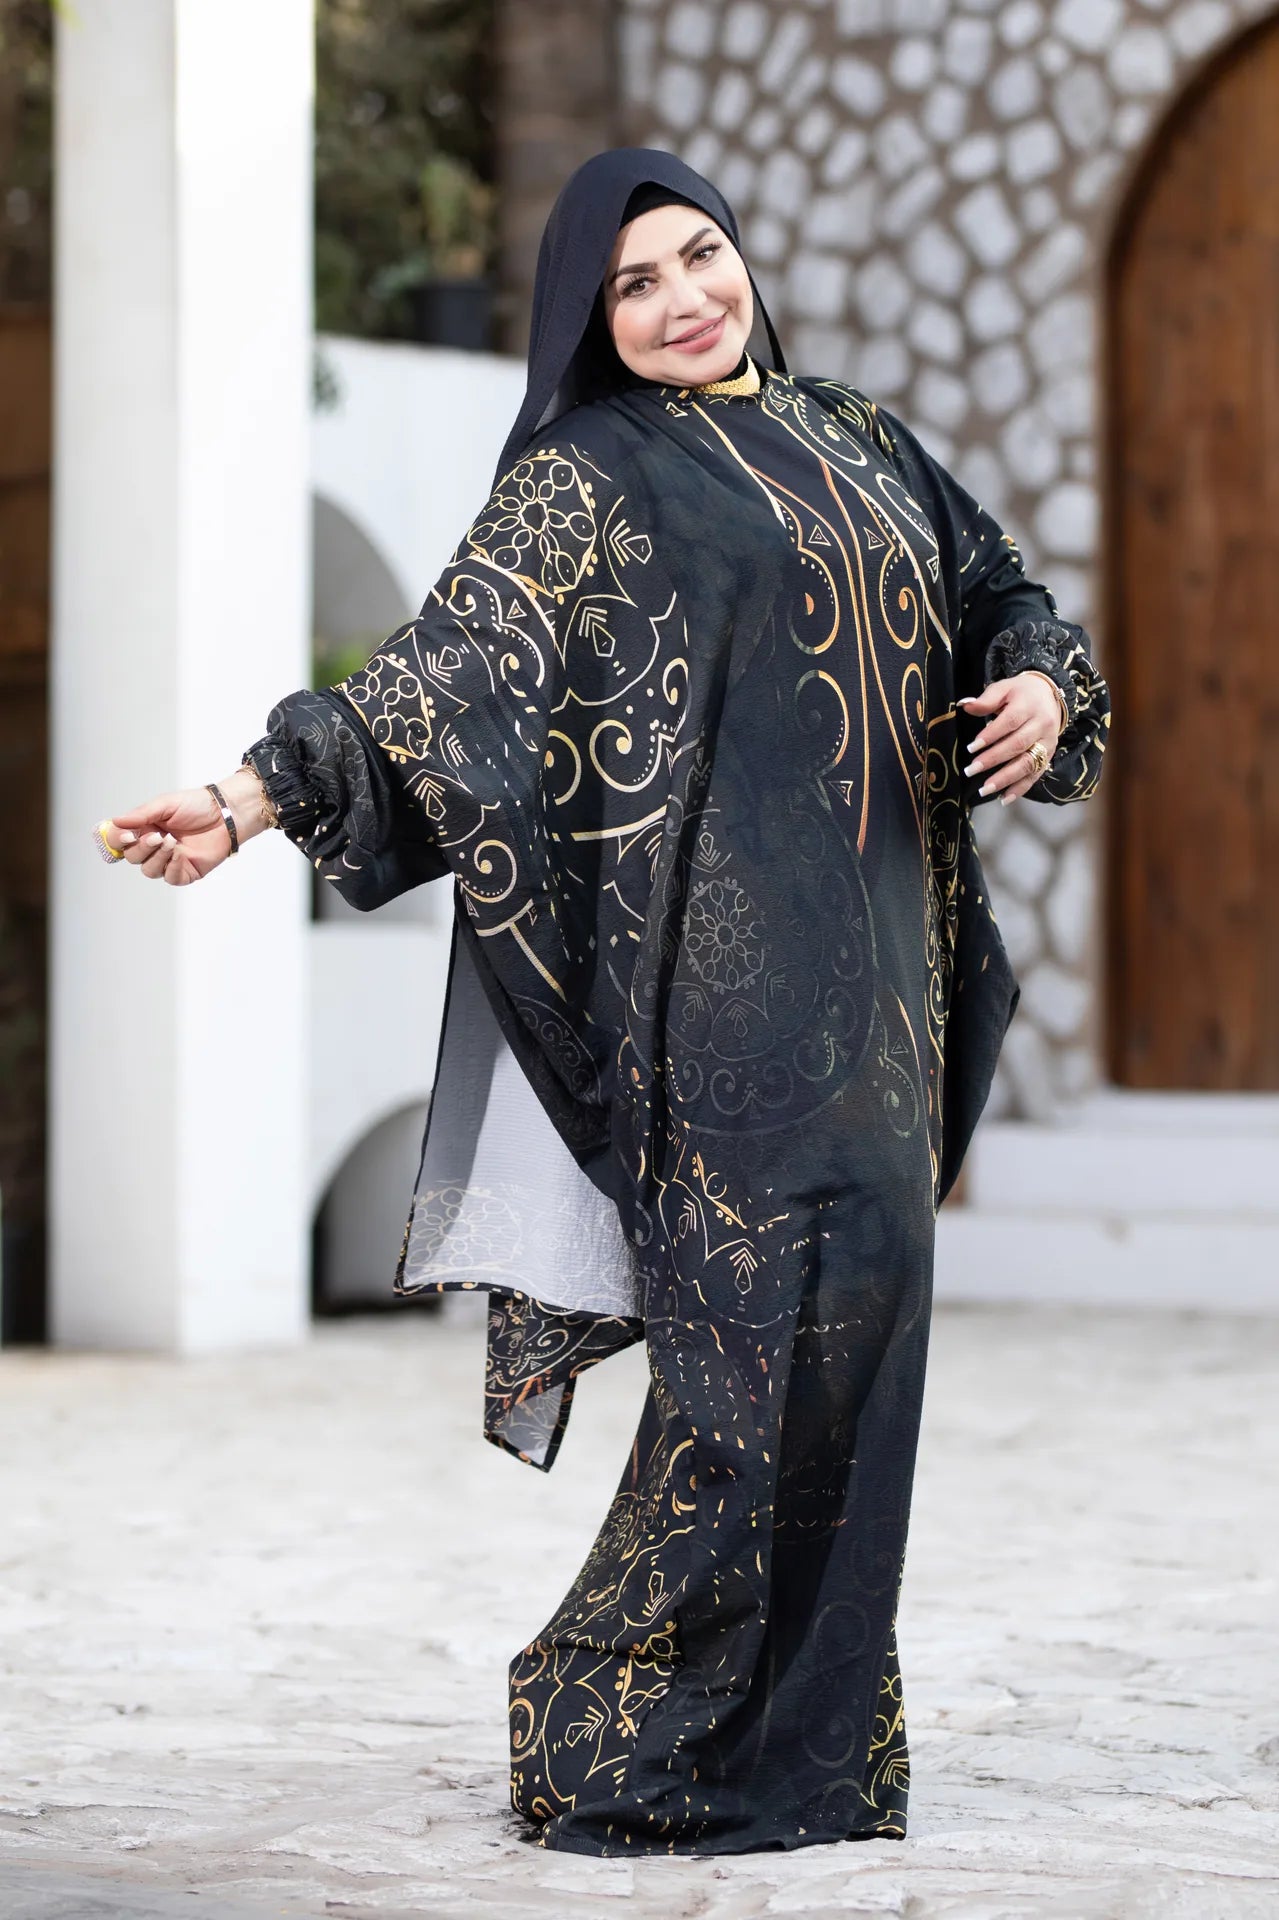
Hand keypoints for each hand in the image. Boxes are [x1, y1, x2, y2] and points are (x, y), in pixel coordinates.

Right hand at [99, 768, 268, 884]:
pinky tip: (180, 854)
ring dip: (157, 857)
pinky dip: (172, 867)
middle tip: (157, 836)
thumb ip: (141, 815)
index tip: (125, 836)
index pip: (119, 840)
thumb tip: (115, 822)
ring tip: (172, 842)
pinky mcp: (185, 872)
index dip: (117, 841)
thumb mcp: (165, 804)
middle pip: (132, 857)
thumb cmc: (197, 805)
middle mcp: (153, 846)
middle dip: (142, 848)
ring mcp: (169, 861)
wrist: (225, 814)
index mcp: (144, 828)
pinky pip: (169, 878)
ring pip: (149, 870)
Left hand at [957, 672, 1063, 805]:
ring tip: (985, 789)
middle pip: (1018, 745)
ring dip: (1006, 779)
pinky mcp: (1048, 756)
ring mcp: (1047, 743)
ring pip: (1028, 763)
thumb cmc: (1021, 693)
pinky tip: (1004, 799)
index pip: (1009, 722)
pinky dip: (1020, 788)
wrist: (1050, 695)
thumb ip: (986, 699)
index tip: (972, 748)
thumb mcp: (1004, 688)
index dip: (991, 736)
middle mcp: (1041, 725)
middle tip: (971, 770)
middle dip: (994, 759)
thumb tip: (965, 706)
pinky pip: (1035, 775)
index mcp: (1029, 706)